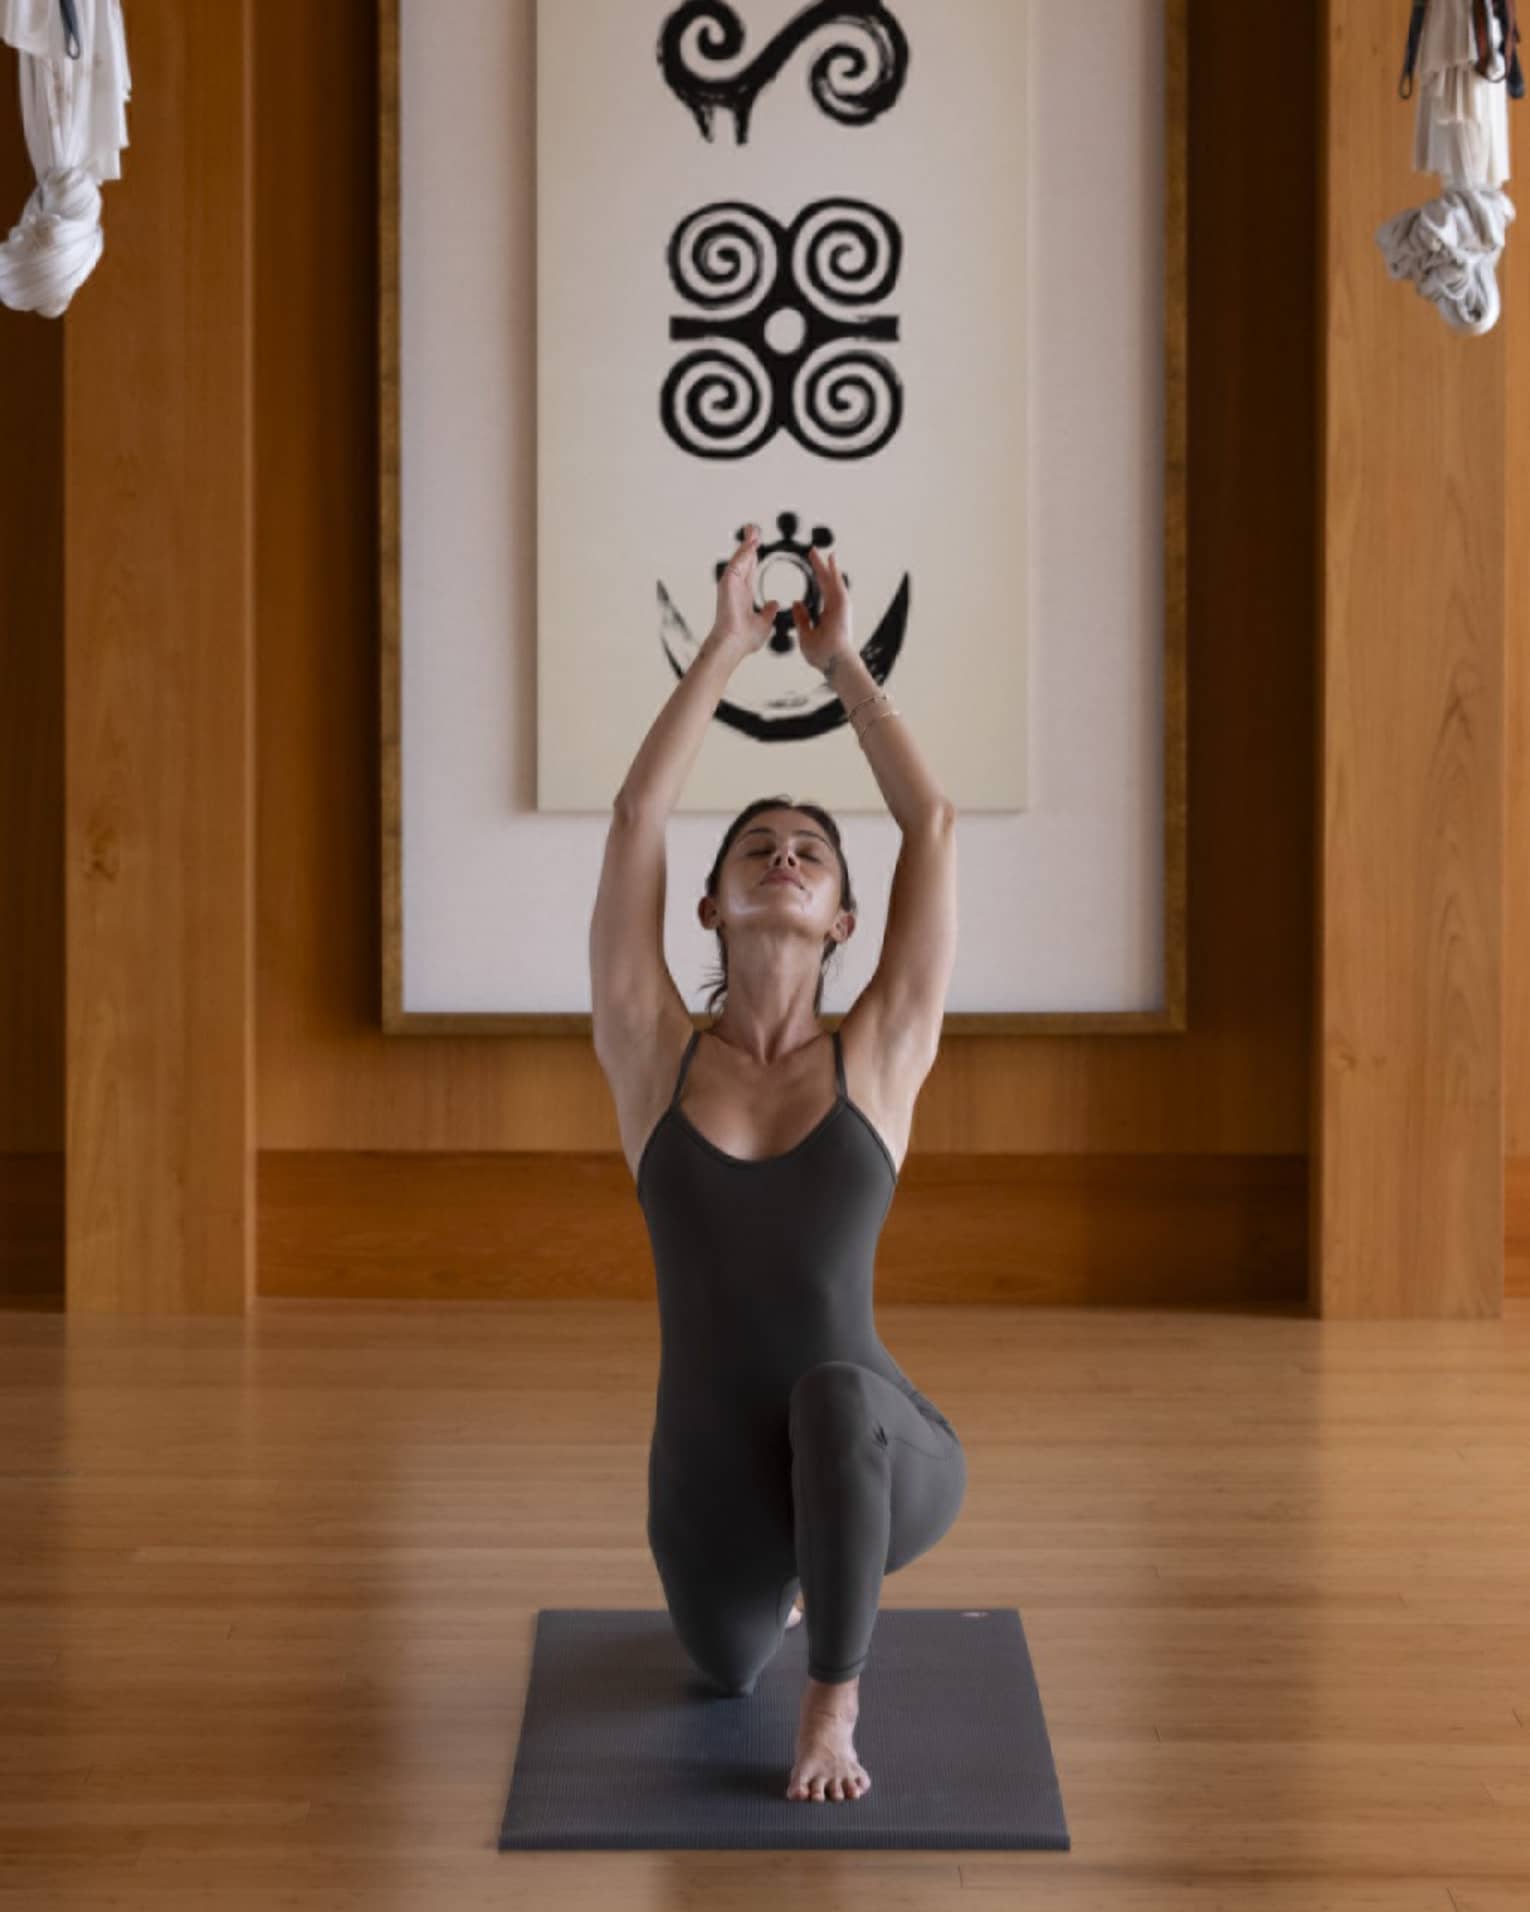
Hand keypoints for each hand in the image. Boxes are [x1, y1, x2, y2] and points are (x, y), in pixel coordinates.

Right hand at [708, 523, 781, 654]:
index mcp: (744, 596)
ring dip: (746, 544)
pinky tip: (752, 543)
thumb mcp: (764, 623)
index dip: (754, 557)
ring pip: (739, 559)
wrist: (734, 645)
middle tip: (753, 529)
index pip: (750, 570)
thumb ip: (768, 612)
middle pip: (743, 560)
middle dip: (748, 544)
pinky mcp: (727, 584)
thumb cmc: (744, 640)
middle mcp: (736, 588)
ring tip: (753, 530)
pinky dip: (744, 553)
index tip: (757, 545)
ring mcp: (731, 585)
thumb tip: (774, 604)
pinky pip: (737, 564)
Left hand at [791, 544, 855, 673]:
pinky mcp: (843, 605)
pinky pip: (837, 584)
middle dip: (819, 567)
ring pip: (832, 580)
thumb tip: (796, 602)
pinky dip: (834, 571)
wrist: (834, 662)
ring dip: (826, 565)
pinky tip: (830, 559)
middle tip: (812, 552)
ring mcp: (840, 606)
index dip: (816, 578)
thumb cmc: (822, 654)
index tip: (811, 567)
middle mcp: (835, 608)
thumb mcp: (805, 634)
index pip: (820, 591)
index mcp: (828, 614)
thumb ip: (801, 618)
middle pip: (825, 582)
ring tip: (819, 551)